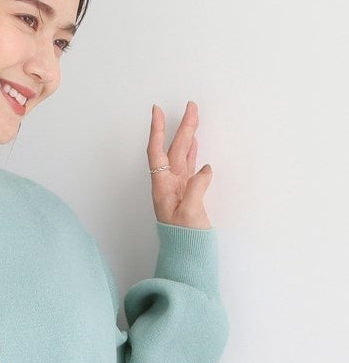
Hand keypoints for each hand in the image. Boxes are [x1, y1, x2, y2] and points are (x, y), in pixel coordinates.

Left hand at [147, 101, 212, 228]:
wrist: (186, 256)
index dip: (157, 131)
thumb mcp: (190, 215)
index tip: (157, 111)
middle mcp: (168, 185)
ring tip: (194, 117)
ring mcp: (178, 188)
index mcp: (163, 188)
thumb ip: (196, 189)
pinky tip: (195, 142)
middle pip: (173, 150)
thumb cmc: (184, 240)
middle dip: (181, 127)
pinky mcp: (188, 194)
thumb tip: (205, 169)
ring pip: (182, 156)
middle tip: (191, 106)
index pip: (157, 153)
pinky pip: (189, 166)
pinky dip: (193, 152)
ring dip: (188, 136)